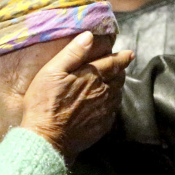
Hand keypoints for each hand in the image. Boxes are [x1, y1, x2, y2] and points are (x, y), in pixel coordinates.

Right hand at [20, 32, 133, 163]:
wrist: (47, 138)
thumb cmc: (45, 103)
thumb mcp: (52, 72)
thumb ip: (72, 53)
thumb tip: (89, 36)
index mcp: (93, 76)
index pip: (114, 62)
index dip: (122, 57)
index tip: (129, 53)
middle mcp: (104, 92)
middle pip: (119, 77)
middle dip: (120, 70)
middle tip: (118, 66)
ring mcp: (105, 110)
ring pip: (118, 93)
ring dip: (117, 86)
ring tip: (113, 82)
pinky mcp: (102, 125)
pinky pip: (113, 110)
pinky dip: (112, 102)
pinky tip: (105, 103)